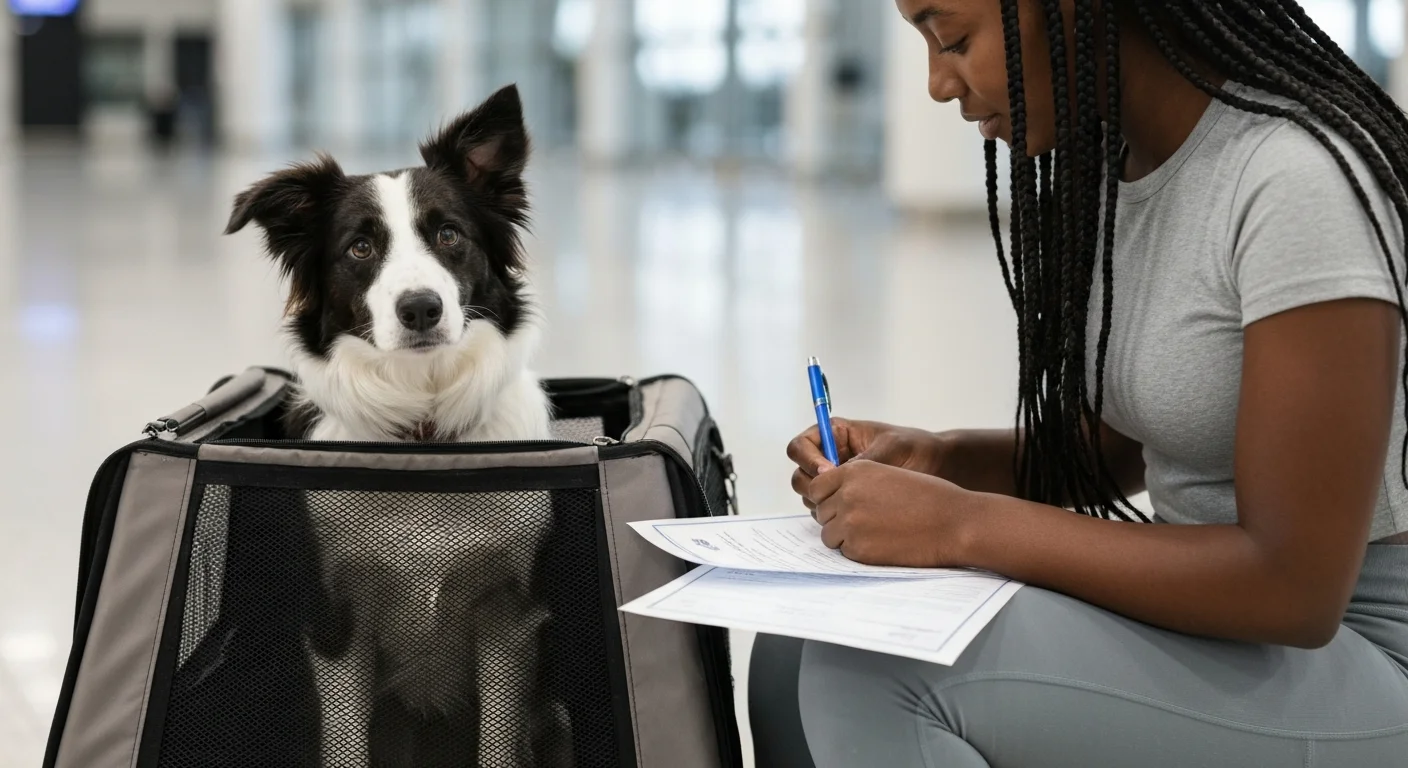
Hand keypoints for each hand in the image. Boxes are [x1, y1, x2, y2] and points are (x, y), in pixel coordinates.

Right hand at [788, 419, 947, 509]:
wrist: (937, 468)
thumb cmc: (916, 448)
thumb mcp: (890, 448)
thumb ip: (862, 459)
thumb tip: (835, 474)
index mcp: (835, 435)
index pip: (801, 446)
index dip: (807, 459)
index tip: (828, 471)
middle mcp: (829, 458)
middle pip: (800, 475)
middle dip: (813, 486)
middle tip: (836, 495)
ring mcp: (835, 482)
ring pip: (810, 496)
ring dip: (822, 503)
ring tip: (851, 505)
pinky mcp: (844, 502)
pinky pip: (826, 511)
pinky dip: (833, 516)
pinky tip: (856, 516)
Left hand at [808, 459, 977, 567]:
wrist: (954, 523)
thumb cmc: (929, 497)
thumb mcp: (888, 474)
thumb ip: (857, 482)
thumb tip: (832, 496)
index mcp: (854, 472)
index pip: (817, 486)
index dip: (826, 497)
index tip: (838, 503)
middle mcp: (846, 494)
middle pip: (821, 510)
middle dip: (836, 517)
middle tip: (864, 522)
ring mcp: (849, 522)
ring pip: (828, 533)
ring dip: (845, 536)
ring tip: (875, 533)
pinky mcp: (857, 548)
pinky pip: (844, 551)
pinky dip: (858, 550)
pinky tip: (882, 544)